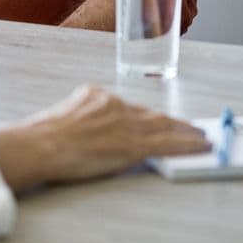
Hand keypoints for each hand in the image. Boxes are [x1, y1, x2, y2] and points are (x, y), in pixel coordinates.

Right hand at [0, 85, 208, 191]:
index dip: (146, 117)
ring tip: (201, 136)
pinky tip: (200, 147)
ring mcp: (124, 124)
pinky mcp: (131, 145)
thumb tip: (85, 129)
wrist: (41, 144)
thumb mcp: (60, 115)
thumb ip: (80, 117)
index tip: (156, 121)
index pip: (128, 107)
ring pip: (164, 127)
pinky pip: (166, 145)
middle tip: (191, 126)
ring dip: (186, 132)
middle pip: (151, 114)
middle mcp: (114, 104)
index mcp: (95, 95)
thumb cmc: (41, 136)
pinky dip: (186, 145)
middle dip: (172, 122)